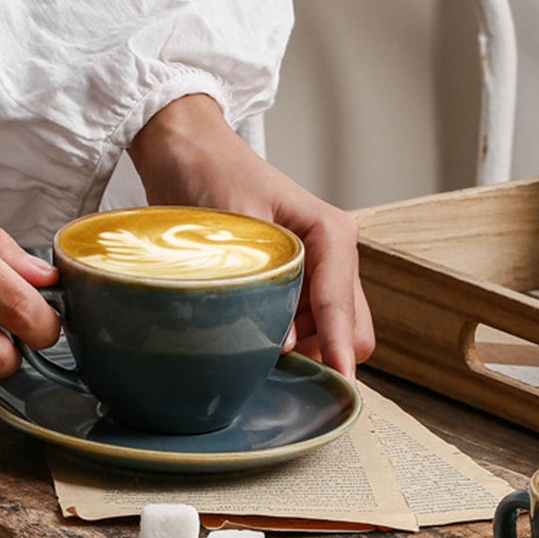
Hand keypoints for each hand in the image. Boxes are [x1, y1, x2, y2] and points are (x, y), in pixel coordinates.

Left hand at [128, 94, 374, 376]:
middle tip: (272, 362)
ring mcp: (317, 271)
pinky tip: (250, 330)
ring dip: (300, 348)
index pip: (342, 306)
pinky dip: (285, 339)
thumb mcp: (238, 227)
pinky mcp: (295, 283)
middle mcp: (334, 255)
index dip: (339, 348)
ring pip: (329, 332)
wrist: (186, 153)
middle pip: (352, 326)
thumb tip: (284, 345)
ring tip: (250, 338)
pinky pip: (304, 327)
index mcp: (333, 234)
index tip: (340, 384)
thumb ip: (266, 285)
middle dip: (322, 352)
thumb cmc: (212, 174)